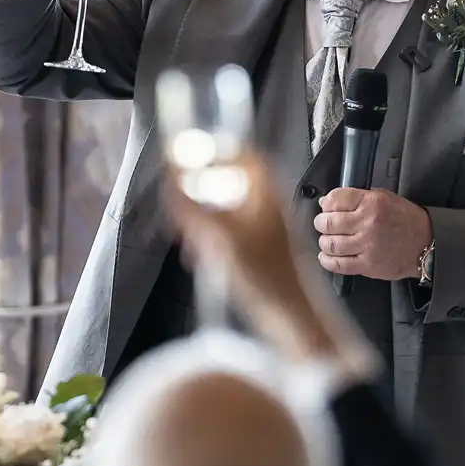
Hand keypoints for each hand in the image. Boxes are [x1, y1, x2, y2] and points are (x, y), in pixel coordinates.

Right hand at [167, 152, 377, 375]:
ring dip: (204, 217)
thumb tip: (173, 185)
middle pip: (233, 184)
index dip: (222, 150)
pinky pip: (231, 234)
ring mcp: (265, 230)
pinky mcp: (260, 251)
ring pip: (228, 211)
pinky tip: (201, 255)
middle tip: (183, 195)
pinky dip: (212, 238)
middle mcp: (268, 209)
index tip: (200, 150)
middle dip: (203, 190)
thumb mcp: (221, 237)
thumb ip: (193, 208)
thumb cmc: (268, 277)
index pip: (248, 157)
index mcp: (266, 197)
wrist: (291, 315)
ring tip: (188, 233)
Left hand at [313, 188, 432, 281]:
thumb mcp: (385, 198)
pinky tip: (327, 256)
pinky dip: (327, 261)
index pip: (336, 199)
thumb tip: (327, 201)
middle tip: (323, 224)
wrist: (426, 243)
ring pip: (330, 244)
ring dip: (324, 242)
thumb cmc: (406, 220)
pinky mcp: (367, 265)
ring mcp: (367, 246)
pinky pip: (338, 265)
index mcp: (372, 203)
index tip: (327, 207)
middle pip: (329, 222)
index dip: (327, 203)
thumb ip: (357, 197)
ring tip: (328, 240)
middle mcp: (368, 223)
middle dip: (321, 223)